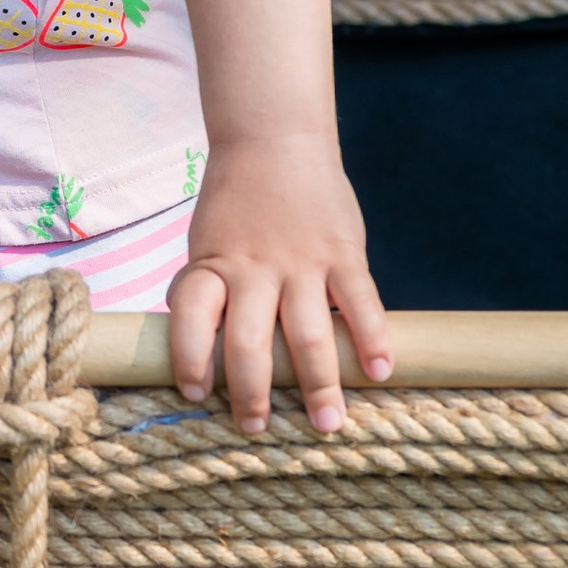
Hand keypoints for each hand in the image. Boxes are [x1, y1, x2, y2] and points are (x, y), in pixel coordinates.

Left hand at [166, 134, 391, 435]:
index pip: (189, 315)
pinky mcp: (343, 252)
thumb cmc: (238, 204)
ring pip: (308, 333)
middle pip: (248, 341)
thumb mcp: (209, 242)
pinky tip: (379, 371)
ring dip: (318, 383)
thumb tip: (207, 357)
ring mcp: (301, 261)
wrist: (274, 138)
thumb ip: (212, 292)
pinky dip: (371, 337)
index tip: (195, 393)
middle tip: (258, 428)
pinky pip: (360, 300)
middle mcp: (254, 267)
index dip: (188, 356)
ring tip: (326, 424)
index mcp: (213, 264)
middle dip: (253, 393)